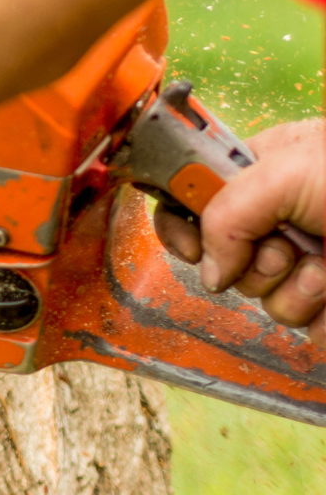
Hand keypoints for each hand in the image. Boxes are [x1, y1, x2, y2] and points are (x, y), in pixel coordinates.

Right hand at [153, 118, 325, 342]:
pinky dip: (322, 314)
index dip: (182, 223)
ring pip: (260, 296)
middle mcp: (281, 216)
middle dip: (252, 258)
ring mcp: (308, 260)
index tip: (193, 244)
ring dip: (294, 288)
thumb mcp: (289, 170)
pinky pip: (302, 325)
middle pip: (222, 255)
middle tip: (289, 243)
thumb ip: (227, 212)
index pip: (194, 195)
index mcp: (264, 168)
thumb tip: (210, 271)